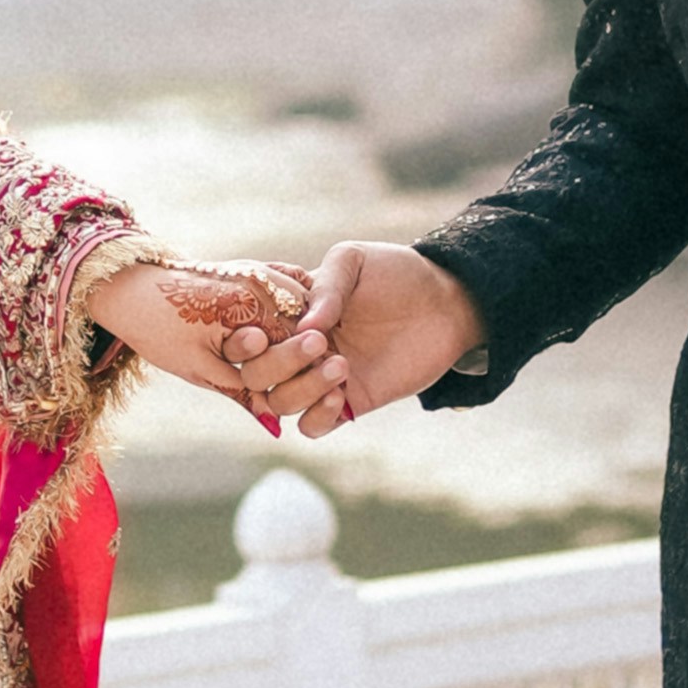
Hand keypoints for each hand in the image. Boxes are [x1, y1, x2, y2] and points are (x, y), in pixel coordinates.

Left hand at [78, 258, 309, 402]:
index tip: (327, 394)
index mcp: (255, 308)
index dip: (314, 373)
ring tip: (314, 358)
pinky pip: (288, 288)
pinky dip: (295, 310)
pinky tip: (300, 328)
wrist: (131, 291)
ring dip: (308, 331)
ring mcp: (260, 273)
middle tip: (326, 378)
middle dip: (314, 353)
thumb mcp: (202, 370)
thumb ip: (244, 392)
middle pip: (309, 324)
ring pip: (303, 306)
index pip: (303, 344)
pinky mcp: (253, 271)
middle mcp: (264, 284)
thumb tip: (276, 425)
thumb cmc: (161, 332)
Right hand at [248, 235, 484, 434]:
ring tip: (341, 365)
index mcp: (288, 314)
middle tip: (318, 343)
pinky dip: (317, 416)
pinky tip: (341, 396)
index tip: (262, 333)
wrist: (443, 302)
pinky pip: (313, 426)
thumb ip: (327, 286)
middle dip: (278, 363)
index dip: (243, 340)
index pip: (247, 335)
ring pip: (281, 403)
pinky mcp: (349, 402)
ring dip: (302, 389)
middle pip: (257, 375)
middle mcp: (296, 349)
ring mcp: (320, 378)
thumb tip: (305, 326)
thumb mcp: (354, 261)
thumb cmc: (394, 273)